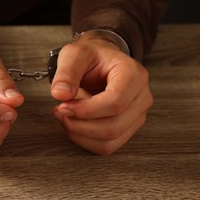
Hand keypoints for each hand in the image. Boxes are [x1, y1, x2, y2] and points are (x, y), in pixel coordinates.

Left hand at [51, 34, 152, 154]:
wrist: (102, 61)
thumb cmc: (91, 56)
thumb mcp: (75, 54)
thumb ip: (66, 72)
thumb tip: (60, 94)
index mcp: (133, 74)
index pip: (115, 102)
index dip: (86, 110)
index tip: (62, 106)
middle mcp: (141, 96)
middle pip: (113, 126)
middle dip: (80, 124)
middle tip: (58, 111)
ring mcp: (138, 115)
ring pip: (110, 140)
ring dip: (80, 134)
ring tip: (64, 117)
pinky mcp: (128, 127)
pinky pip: (108, 145)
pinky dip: (85, 140)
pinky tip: (74, 124)